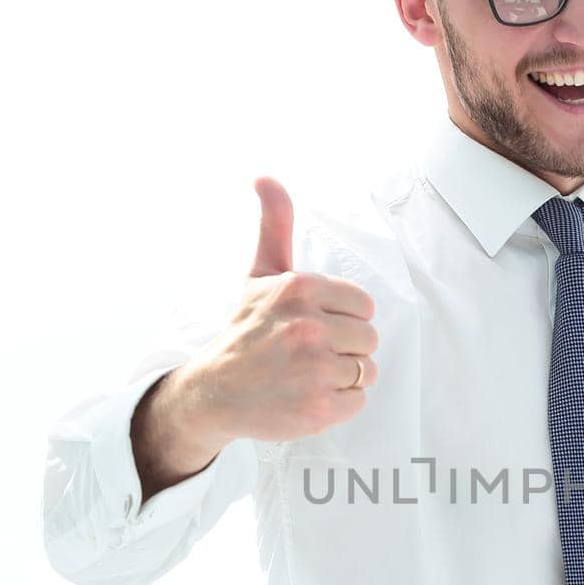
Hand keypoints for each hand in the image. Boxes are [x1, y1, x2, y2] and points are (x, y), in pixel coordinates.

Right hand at [176, 177, 379, 444]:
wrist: (214, 392)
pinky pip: (358, 401)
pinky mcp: (320, 407)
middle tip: (309, 354)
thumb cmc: (246, 331)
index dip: (343, 318)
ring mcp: (315, 369)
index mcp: (300, 289)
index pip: (363, 306)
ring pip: (365, 370)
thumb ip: (275, 226)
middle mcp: (308, 326)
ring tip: (308, 375)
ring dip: (343, 376)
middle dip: (344, 347)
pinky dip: (338, 404)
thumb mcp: (259, 274)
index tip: (314, 326)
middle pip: (369, 338)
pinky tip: (308, 396)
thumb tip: (265, 177)